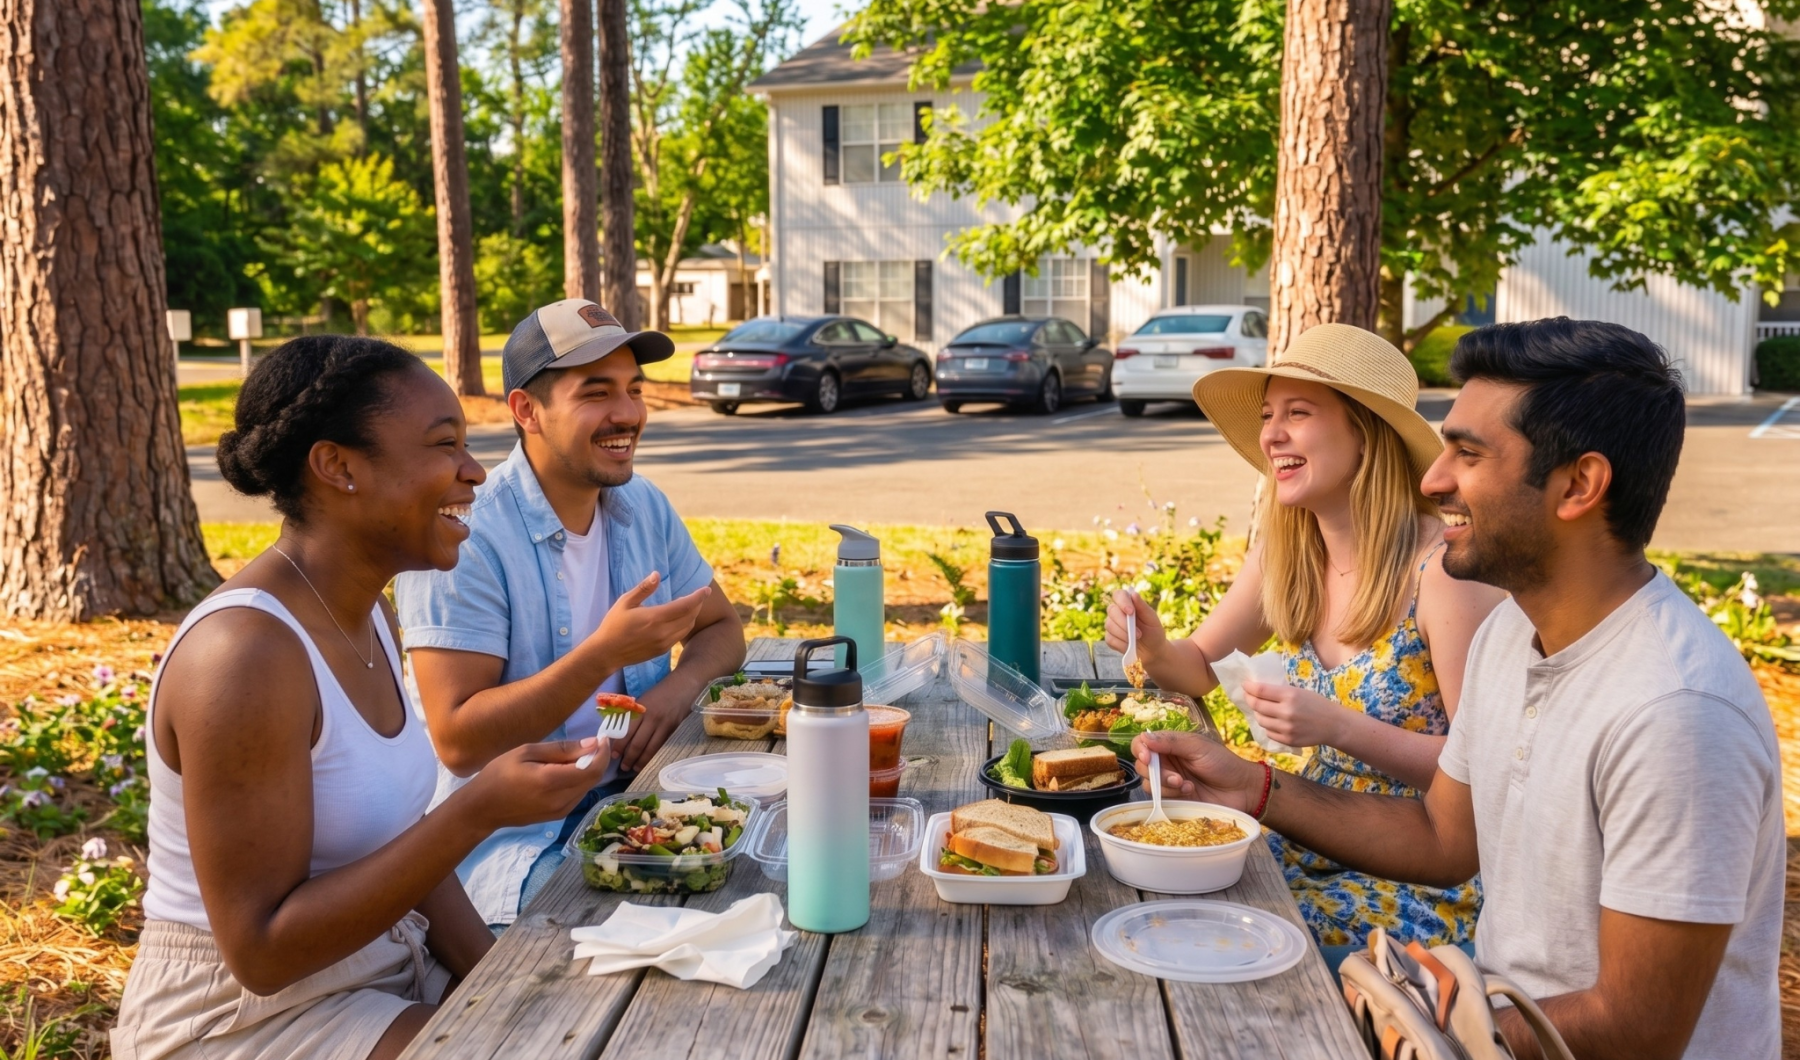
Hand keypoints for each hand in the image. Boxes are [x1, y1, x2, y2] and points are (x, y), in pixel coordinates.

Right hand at [458, 737, 607, 831]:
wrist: (482, 808)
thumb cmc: (499, 774)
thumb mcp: (526, 752)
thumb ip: (561, 749)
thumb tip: (592, 744)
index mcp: (552, 781)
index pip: (592, 768)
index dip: (603, 752)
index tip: (602, 738)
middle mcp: (561, 800)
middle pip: (594, 778)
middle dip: (598, 759)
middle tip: (591, 743)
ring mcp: (561, 811)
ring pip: (588, 787)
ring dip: (589, 770)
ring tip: (575, 756)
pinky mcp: (558, 816)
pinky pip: (578, 795)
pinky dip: (579, 781)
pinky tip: (566, 771)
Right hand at [589, 573, 710, 669]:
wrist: (607, 653)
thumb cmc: (613, 625)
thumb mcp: (625, 602)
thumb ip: (643, 588)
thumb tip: (657, 574)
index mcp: (655, 618)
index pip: (685, 606)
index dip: (698, 597)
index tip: (706, 589)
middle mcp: (663, 632)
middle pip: (690, 617)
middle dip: (697, 605)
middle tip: (697, 595)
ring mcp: (664, 643)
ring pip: (687, 627)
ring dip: (692, 616)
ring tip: (689, 605)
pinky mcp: (662, 651)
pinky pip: (679, 636)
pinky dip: (684, 625)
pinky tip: (679, 619)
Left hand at [614, 682, 686, 772]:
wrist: (685, 683)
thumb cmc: (662, 690)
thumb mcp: (644, 698)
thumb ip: (634, 714)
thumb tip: (620, 731)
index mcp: (640, 709)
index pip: (626, 731)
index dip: (619, 745)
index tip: (613, 755)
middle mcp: (650, 717)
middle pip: (637, 742)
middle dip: (629, 757)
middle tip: (623, 767)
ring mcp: (663, 724)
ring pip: (650, 747)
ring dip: (641, 761)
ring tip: (635, 769)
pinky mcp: (673, 729)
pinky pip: (661, 746)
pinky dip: (653, 755)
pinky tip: (649, 762)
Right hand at [1105, 589, 1167, 662]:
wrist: (1152, 651)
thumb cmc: (1153, 632)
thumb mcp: (1152, 619)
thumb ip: (1142, 607)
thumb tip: (1133, 593)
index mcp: (1128, 603)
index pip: (1119, 595)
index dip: (1123, 602)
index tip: (1131, 612)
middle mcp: (1117, 612)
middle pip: (1112, 610)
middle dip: (1124, 623)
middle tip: (1138, 634)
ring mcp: (1112, 624)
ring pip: (1109, 625)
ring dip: (1124, 634)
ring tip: (1137, 640)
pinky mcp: (1109, 637)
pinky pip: (1110, 639)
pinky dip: (1121, 644)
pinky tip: (1130, 646)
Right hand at [1131, 730, 1261, 811]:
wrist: (1242, 790)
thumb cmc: (1223, 764)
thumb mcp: (1198, 747)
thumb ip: (1171, 741)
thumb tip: (1144, 737)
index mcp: (1169, 745)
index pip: (1142, 743)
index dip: (1139, 750)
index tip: (1147, 758)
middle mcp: (1165, 763)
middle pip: (1140, 766)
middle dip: (1156, 772)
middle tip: (1177, 777)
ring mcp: (1168, 783)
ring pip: (1148, 784)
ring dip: (1166, 786)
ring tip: (1188, 785)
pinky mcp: (1172, 800)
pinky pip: (1158, 799)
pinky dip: (1171, 796)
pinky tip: (1189, 793)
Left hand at [1242, 681, 1341, 748]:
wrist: (1333, 724)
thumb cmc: (1316, 704)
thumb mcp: (1299, 691)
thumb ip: (1279, 692)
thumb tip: (1256, 690)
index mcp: (1290, 695)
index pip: (1261, 690)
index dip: (1249, 687)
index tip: (1244, 684)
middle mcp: (1286, 712)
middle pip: (1257, 706)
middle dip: (1249, 699)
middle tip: (1248, 696)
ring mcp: (1286, 728)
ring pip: (1261, 721)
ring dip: (1258, 714)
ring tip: (1261, 710)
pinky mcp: (1288, 740)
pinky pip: (1269, 733)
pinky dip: (1267, 726)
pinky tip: (1271, 721)